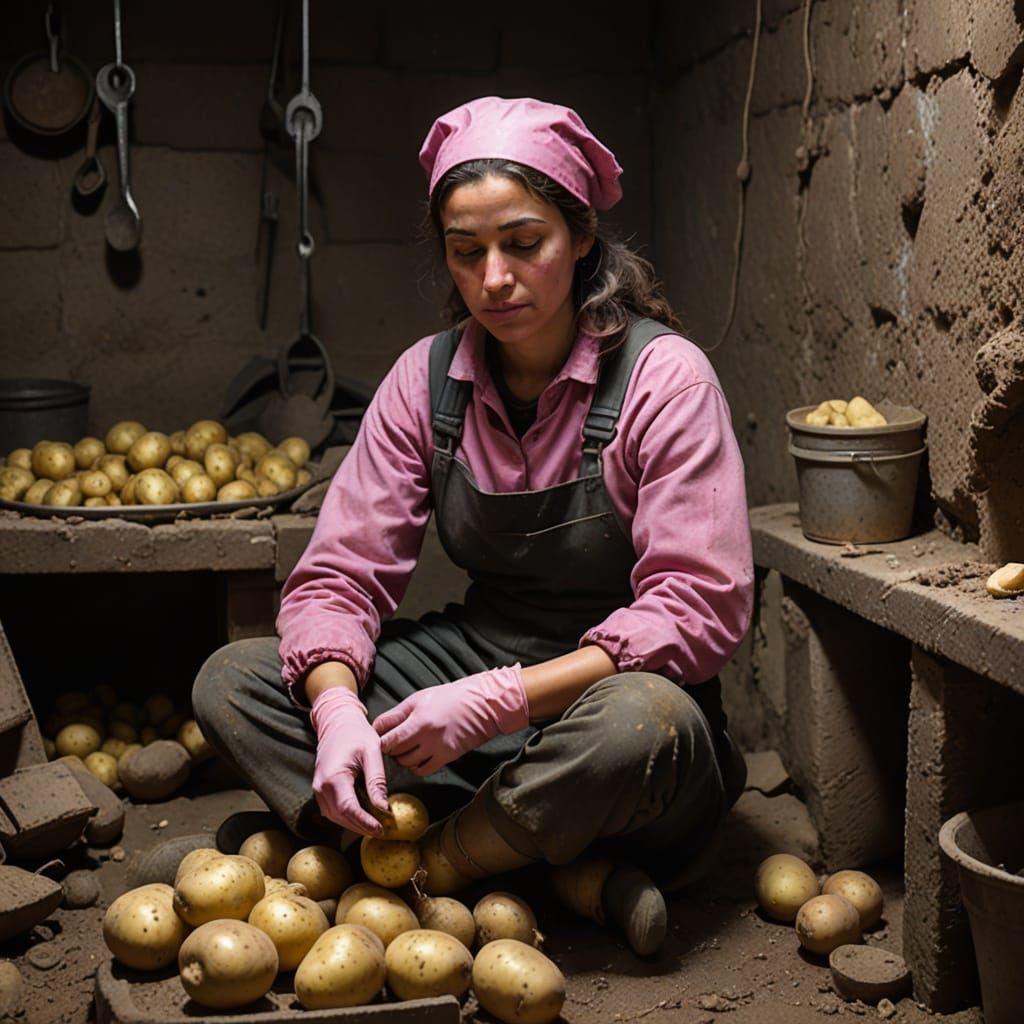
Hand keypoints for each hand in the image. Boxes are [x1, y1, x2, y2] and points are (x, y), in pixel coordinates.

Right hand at [310, 686, 389, 835]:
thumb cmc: (356, 734)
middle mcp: (321, 786)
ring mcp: (318, 788)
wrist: (338, 722)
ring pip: (334, 817)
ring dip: (353, 825)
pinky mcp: (320, 789)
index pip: (349, 809)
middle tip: (382, 831)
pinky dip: (346, 817)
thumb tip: (383, 808)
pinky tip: (362, 817)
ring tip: (374, 826)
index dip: (365, 823)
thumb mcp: (372, 752)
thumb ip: (376, 781)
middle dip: (361, 827)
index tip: (381, 829)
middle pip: (340, 817)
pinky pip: (332, 810)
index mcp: (334, 777)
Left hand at [373, 666, 528, 775]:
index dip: (380, 739)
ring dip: (402, 758)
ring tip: (405, 749)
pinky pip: (423, 770)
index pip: (386, 738)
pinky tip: (418, 758)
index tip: (381, 737)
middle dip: (389, 748)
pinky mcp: (448, 757)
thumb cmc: (450, 697)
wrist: (482, 705)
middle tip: (392, 742)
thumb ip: (398, 714)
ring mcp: (437, 748)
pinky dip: (416, 767)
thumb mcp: (420, 698)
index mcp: (418, 718)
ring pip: (407, 763)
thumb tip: (377, 727)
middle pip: (394, 751)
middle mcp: (426, 735)